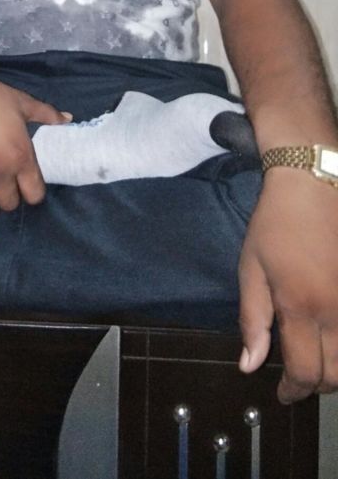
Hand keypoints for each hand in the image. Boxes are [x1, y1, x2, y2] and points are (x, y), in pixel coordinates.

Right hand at [0, 56, 70, 213]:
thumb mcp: (21, 102)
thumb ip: (46, 114)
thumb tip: (68, 119)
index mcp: (20, 155)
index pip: (34, 195)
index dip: (31, 192)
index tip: (25, 184)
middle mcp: (0, 170)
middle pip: (9, 204)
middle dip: (9, 196)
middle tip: (3, 185)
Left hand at [238, 167, 337, 401]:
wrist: (313, 184)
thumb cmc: (276, 224)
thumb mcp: (251, 268)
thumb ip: (253, 319)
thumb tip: (249, 364)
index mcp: (301, 307)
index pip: (305, 372)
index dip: (294, 390)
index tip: (283, 392)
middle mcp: (337, 310)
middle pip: (337, 374)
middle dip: (317, 384)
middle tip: (298, 378)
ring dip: (337, 368)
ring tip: (318, 361)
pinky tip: (334, 335)